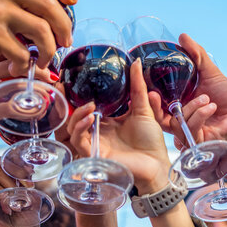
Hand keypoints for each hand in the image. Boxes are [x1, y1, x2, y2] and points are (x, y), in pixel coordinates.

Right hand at [0, 55, 48, 159]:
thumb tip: (28, 77)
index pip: (8, 47)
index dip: (30, 50)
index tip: (47, 58)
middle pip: (15, 61)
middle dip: (39, 67)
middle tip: (54, 77)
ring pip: (15, 81)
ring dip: (38, 87)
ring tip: (51, 92)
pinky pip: (11, 106)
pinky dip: (28, 109)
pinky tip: (39, 111)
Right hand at [0, 160, 39, 226]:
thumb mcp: (34, 207)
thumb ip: (31, 193)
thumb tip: (33, 182)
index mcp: (3, 191)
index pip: (3, 168)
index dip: (16, 165)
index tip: (31, 171)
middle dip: (16, 172)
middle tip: (29, 185)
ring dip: (11, 183)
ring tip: (20, 199)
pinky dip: (3, 195)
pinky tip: (11, 208)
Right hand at [67, 59, 170, 193]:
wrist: (157, 163)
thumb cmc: (151, 141)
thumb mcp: (143, 110)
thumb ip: (138, 87)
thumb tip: (136, 63)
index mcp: (108, 122)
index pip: (87, 108)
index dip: (77, 97)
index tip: (73, 81)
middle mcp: (99, 132)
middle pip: (75, 118)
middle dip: (69, 104)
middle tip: (71, 90)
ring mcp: (96, 144)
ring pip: (73, 129)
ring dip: (78, 116)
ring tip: (89, 106)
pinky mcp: (95, 155)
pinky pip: (80, 141)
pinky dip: (81, 128)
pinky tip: (89, 119)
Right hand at [150, 33, 226, 146]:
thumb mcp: (209, 72)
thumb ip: (196, 55)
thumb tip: (183, 37)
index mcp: (177, 104)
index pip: (155, 103)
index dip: (146, 96)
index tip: (140, 83)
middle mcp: (179, 119)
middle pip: (157, 117)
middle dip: (152, 106)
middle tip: (152, 95)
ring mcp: (187, 131)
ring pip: (175, 122)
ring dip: (191, 108)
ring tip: (206, 98)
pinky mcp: (197, 140)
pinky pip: (190, 129)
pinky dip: (200, 115)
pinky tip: (211, 107)